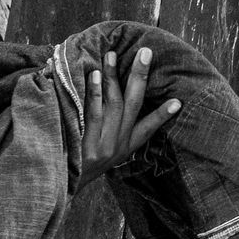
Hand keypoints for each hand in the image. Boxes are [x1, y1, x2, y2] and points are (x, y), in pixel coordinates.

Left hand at [79, 46, 180, 188]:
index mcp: (125, 148)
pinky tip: (95, 76)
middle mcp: (117, 145)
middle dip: (140, 76)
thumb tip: (114, 106)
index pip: (148, 130)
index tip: (178, 101)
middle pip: (133, 105)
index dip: (163, 116)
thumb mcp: (104, 156)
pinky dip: (95, 94)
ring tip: (112, 56)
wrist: (60, 186)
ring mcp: (102, 145)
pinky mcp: (86, 146)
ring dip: (114, 78)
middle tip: (145, 52)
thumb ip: (111, 134)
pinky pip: (93, 114)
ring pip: (114, 105)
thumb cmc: (80, 165)